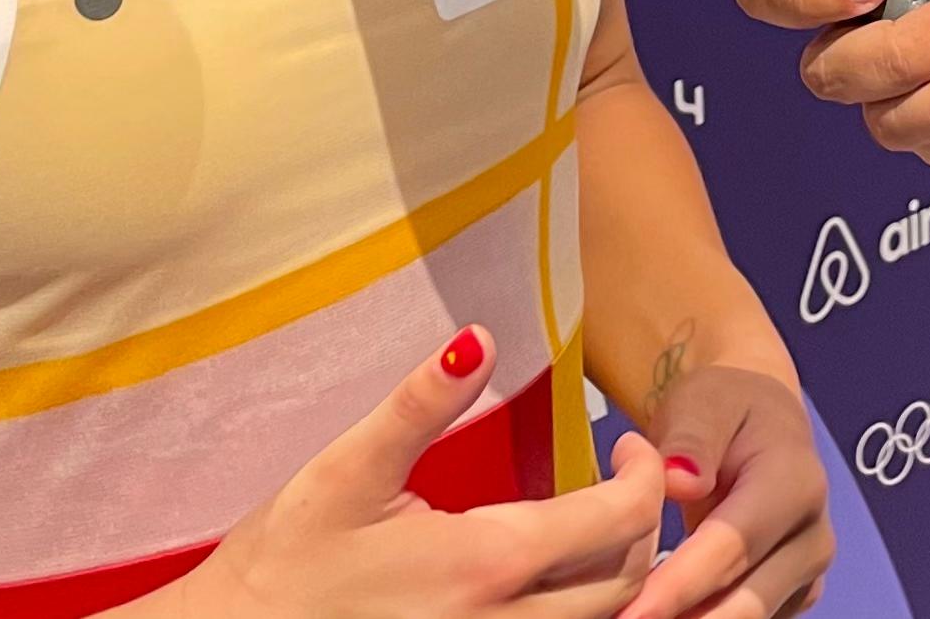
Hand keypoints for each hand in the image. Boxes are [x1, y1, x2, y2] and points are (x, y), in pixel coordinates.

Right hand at [161, 327, 668, 618]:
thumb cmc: (284, 561)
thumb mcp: (348, 470)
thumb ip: (421, 405)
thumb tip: (477, 338)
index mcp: (488, 562)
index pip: (620, 519)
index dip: (644, 475)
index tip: (626, 443)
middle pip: (629, 580)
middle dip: (641, 524)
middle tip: (618, 477)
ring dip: (618, 575)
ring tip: (595, 525)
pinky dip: (583, 614)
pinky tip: (557, 578)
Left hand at [622, 362, 829, 618]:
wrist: (761, 421)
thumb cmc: (724, 408)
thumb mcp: (702, 401)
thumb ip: (690, 436)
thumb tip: (681, 480)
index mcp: (795, 482)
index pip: (732, 546)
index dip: (678, 585)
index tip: (629, 612)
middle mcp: (813, 537)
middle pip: (745, 603)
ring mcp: (808, 574)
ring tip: (631, 616)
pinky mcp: (792, 597)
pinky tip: (658, 613)